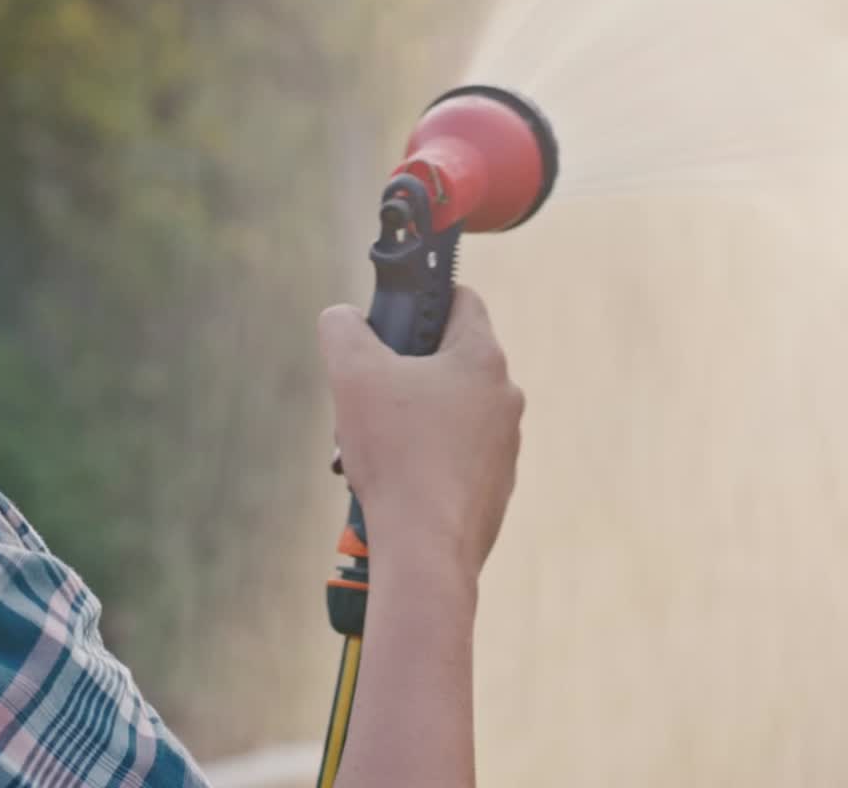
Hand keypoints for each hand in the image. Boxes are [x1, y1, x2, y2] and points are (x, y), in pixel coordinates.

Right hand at [320, 285, 523, 582]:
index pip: (459, 298)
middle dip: (399, 372)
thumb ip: (342, 327)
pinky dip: (419, 459)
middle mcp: (505, 397)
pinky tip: (388, 480)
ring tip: (366, 447)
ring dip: (404, 419)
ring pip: (445, 411)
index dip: (419, 299)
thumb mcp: (352, 372)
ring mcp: (504, 446)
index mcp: (482, 358)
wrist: (425, 550)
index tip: (387, 322)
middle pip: (445, 359)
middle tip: (364, 395)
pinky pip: (451, 455)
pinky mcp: (494, 486)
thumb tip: (343, 319)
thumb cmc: (395, 453)